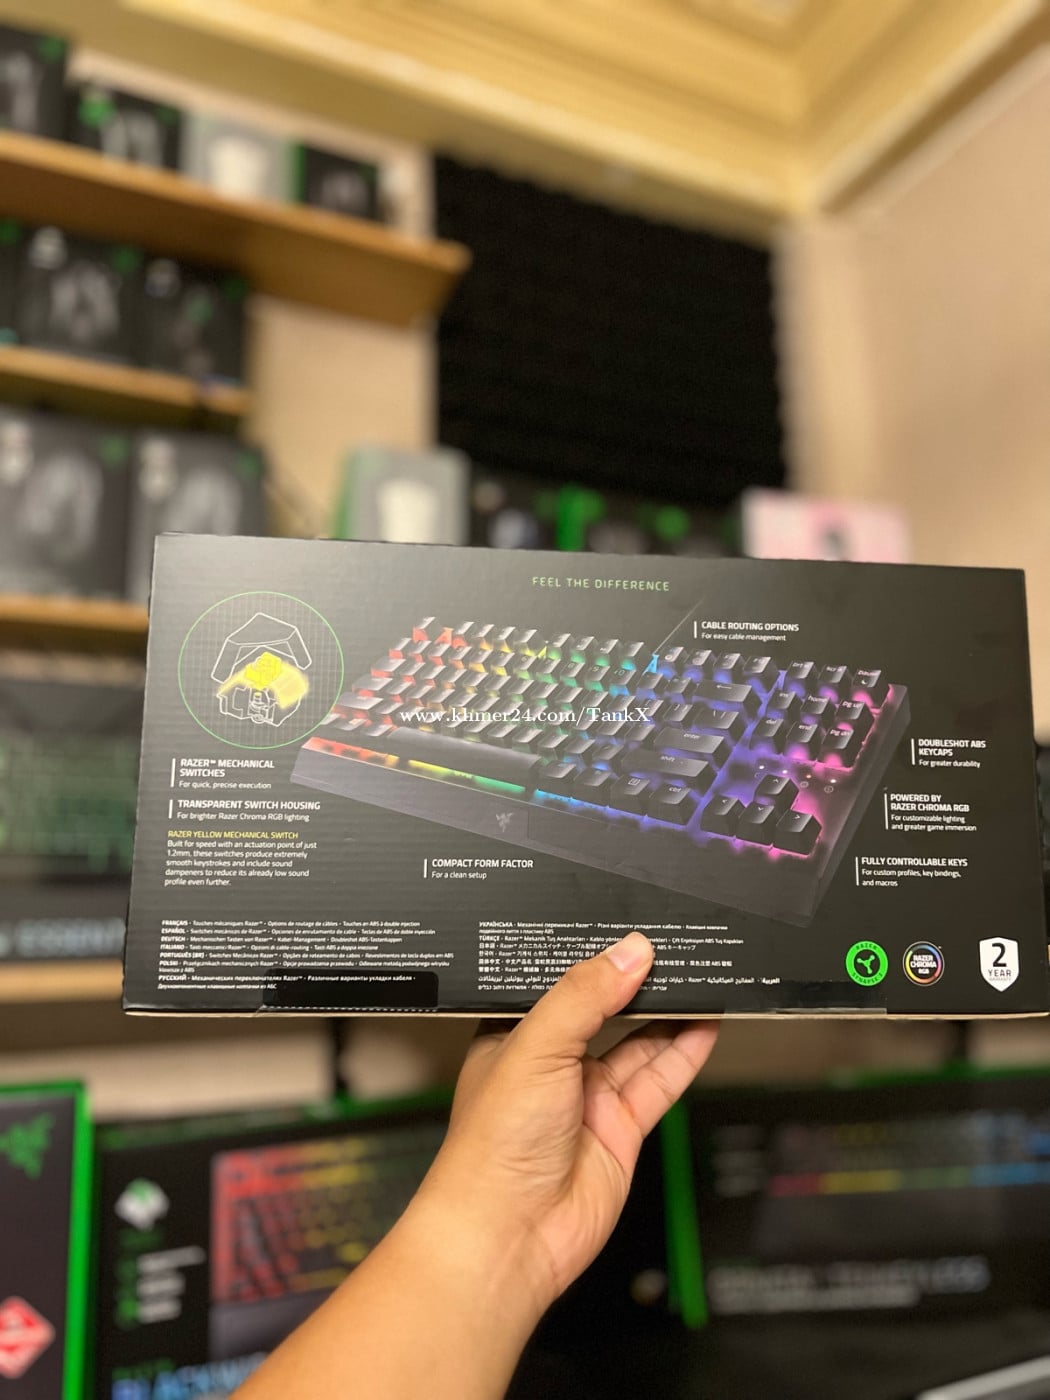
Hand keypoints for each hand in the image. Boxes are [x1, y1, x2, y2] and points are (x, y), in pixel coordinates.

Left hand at [415, 932, 717, 1322]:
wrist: (509, 1236)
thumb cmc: (491, 1148)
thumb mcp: (535, 1048)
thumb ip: (584, 996)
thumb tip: (628, 953)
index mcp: (514, 1036)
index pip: (560, 982)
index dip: (593, 958)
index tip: (629, 931)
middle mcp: (552, 1064)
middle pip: (605, 1010)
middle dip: (638, 982)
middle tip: (676, 947)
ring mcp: (588, 1096)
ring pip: (638, 1042)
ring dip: (670, 1012)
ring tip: (701, 974)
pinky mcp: (620, 1128)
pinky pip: (658, 1081)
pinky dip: (684, 1052)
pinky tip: (705, 1024)